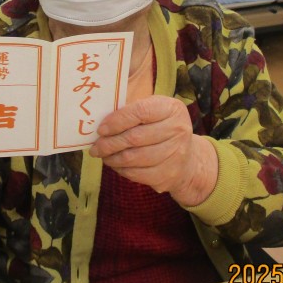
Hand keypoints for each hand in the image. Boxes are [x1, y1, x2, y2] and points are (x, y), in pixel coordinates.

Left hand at [89, 96, 217, 206]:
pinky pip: (138, 174)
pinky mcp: (169, 174)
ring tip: (102, 155)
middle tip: (95, 147)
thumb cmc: (160, 127)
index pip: (140, 112)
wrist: (187, 156)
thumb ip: (131, 111)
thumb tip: (100, 122)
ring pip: (134, 158)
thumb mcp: (152, 110)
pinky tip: (115, 165)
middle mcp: (178, 130)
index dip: (117, 121)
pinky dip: (121, 170)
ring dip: (112, 158)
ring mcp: (176, 154)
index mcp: (171, 108)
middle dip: (109, 143)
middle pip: (135, 138)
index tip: (100, 129)